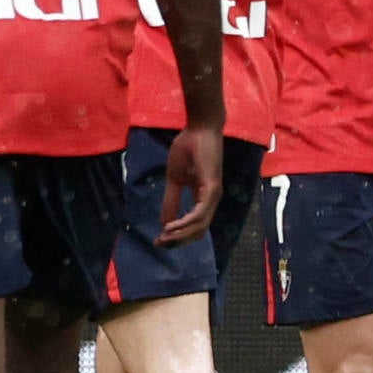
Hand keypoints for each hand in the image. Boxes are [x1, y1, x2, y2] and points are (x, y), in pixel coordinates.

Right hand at [158, 124, 222, 245]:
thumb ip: (171, 199)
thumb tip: (163, 222)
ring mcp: (213, 195)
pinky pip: (200, 213)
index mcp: (203, 198)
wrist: (199, 129)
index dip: (177, 235)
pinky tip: (171, 227)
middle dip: (178, 240)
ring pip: (199, 226)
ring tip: (163, 238)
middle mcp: (211, 200)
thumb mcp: (174, 178)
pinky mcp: (212, 188)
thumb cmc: (189, 148)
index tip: (159, 240)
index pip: (193, 225)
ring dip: (180, 235)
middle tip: (159, 244)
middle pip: (197, 231)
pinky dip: (186, 223)